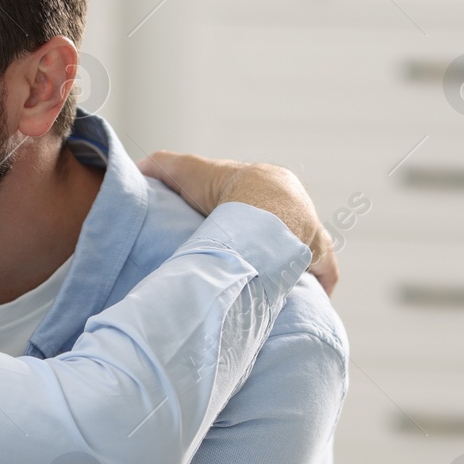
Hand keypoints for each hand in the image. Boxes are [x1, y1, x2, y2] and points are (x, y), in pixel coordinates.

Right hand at [139, 150, 338, 295]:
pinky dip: (316, 283)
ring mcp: (311, 232)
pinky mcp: (319, 255)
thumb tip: (139, 167)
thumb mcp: (186, 170)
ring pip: (306, 250)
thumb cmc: (223, 188)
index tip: (230, 236)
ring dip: (293, 263)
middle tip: (249, 263)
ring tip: (271, 283)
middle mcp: (295, 207)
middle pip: (284, 227)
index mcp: (270, 185)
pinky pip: (324, 271)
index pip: (261, 200)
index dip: (246, 216)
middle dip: (271, 242)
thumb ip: (161, 166)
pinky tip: (302, 297)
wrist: (259, 208)